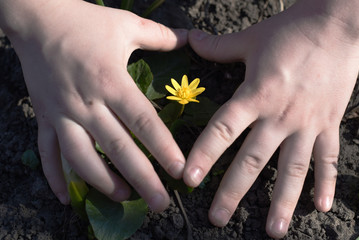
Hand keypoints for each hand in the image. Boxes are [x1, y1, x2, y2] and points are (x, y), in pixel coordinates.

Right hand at [8, 0, 186, 211]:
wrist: (37, 18)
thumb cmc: (85, 22)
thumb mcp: (126, 25)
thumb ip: (160, 36)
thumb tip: (189, 37)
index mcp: (111, 81)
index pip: (142, 121)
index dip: (162, 147)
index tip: (179, 171)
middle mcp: (87, 103)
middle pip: (117, 147)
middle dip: (141, 178)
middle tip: (160, 203)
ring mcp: (63, 113)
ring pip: (81, 157)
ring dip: (102, 181)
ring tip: (124, 197)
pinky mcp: (45, 117)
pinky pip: (47, 152)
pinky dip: (54, 176)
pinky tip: (64, 197)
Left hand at [183, 0, 358, 237]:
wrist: (340, 25)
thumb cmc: (292, 31)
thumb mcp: (251, 39)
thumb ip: (218, 46)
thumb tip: (189, 40)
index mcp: (256, 94)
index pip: (223, 129)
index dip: (204, 154)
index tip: (189, 180)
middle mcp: (280, 115)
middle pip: (253, 159)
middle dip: (233, 191)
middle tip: (217, 219)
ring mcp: (308, 123)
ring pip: (293, 168)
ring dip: (283, 201)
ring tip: (273, 230)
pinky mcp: (330, 123)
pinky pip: (328, 157)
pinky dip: (326, 182)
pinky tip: (322, 207)